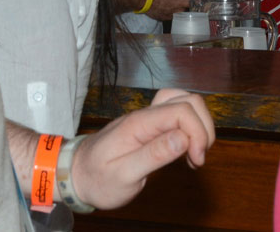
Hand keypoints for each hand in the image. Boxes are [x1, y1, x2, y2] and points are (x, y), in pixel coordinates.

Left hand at [69, 88, 214, 210]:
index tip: (196, 160)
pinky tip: (186, 149)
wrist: (76, 174)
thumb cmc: (97, 178)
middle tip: (197, 158)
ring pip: (185, 102)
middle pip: (190, 101)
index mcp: (139, 124)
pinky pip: (177, 112)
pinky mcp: (150, 124)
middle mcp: (145, 114)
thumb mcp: (123, 176)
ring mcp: (147, 117)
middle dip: (203, 128)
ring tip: (194, 153)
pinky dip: (190, 127)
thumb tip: (182, 139)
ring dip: (199, 125)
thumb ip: (153, 156)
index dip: (198, 133)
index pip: (182, 111)